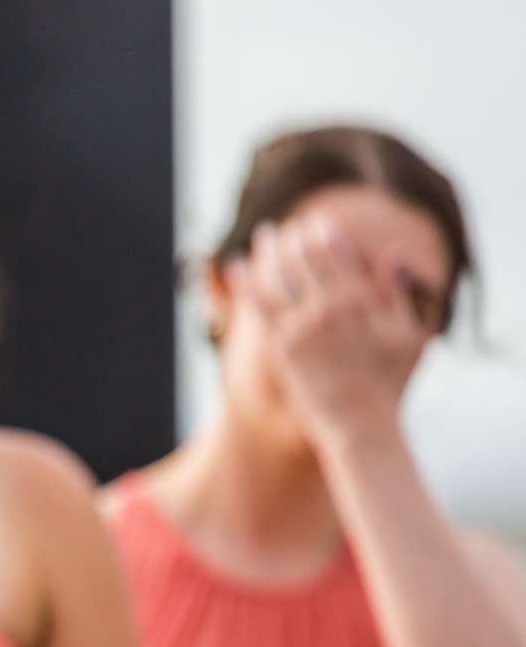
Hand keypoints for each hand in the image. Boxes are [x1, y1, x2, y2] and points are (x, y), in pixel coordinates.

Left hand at [229, 214, 429, 449]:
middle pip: (307, 258)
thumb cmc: (390, 383)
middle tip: (289, 224)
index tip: (319, 222)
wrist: (361, 423)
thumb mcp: (409, 334)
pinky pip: (258, 304)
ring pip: (280, 274)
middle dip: (297, 236)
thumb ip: (397, 292)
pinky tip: (236, 265)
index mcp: (363, 299)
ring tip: (264, 232)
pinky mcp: (280, 345)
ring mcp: (303, 325)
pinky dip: (246, 281)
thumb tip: (392, 252)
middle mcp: (331, 305)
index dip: (326, 234)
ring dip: (270, 249)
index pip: (340, 253)